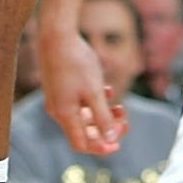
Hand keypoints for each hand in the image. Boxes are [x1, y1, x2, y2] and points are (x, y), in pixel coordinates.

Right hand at [38, 18, 124, 155]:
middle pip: (84, 131)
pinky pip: (80, 102)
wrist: (57, 34)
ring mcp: (58, 98)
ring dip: (103, 114)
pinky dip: (95, 101)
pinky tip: (108, 90)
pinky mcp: (61, 87)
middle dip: (106, 129)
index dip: (100, 147)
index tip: (118, 144)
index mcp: (64, 115)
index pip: (81, 144)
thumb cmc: (76, 63)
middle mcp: (58, 110)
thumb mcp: (94, 92)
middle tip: (125, 122)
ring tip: (121, 106)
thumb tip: (110, 140)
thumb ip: (103, 117)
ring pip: (84, 115)